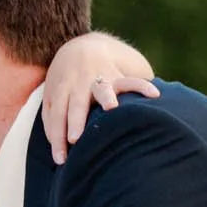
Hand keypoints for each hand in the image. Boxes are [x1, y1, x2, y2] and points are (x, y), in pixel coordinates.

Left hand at [41, 32, 157, 162]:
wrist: (82, 46)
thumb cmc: (66, 82)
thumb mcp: (53, 95)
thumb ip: (52, 118)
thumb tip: (57, 146)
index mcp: (62, 88)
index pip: (57, 114)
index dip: (57, 136)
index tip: (60, 159)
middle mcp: (80, 81)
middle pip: (76, 102)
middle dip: (76, 119)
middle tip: (75, 138)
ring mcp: (100, 76)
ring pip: (103, 87)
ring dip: (106, 96)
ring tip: (111, 107)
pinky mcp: (119, 74)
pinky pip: (132, 80)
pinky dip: (142, 86)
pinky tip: (154, 95)